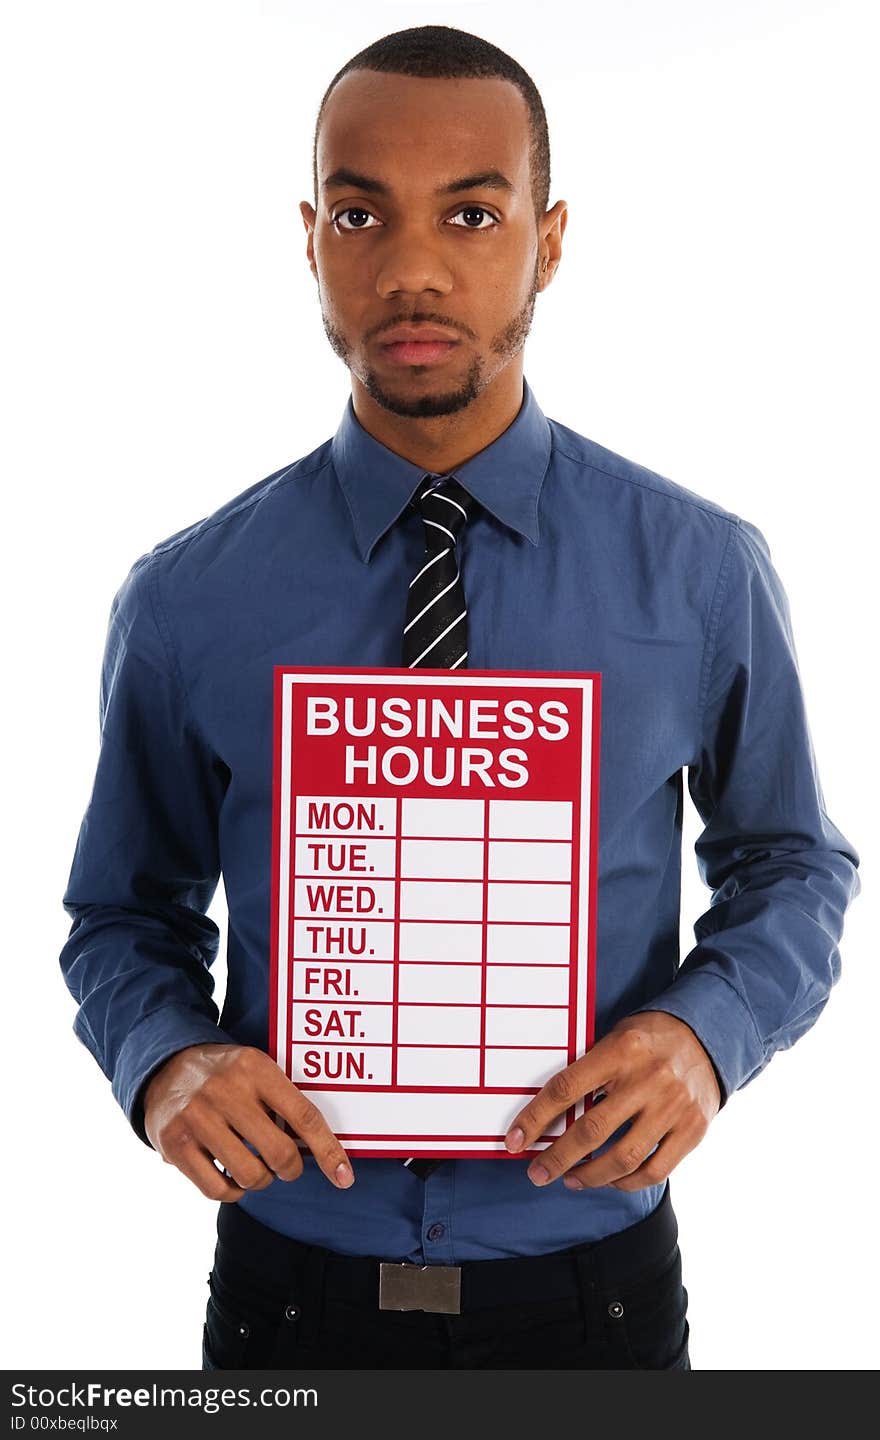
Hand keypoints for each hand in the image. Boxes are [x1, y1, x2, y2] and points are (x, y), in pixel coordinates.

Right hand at [143, 1043, 354, 1200]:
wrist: (165, 1067)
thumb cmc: (225, 1076)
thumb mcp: (256, 1070)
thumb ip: (284, 1102)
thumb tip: (324, 1149)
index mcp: (255, 1067)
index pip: (303, 1116)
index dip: (328, 1151)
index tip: (345, 1176)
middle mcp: (225, 1090)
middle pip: (279, 1153)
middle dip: (290, 1169)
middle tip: (286, 1166)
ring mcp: (196, 1117)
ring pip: (250, 1175)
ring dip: (260, 1180)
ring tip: (255, 1166)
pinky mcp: (174, 1143)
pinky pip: (217, 1190)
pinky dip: (232, 1191)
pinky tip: (230, 1175)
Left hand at [504, 1012, 720, 1191]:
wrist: (708, 1036)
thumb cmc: (649, 1040)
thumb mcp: (616, 1039)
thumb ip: (589, 1071)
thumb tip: (547, 1114)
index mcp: (621, 1051)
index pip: (567, 1089)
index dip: (535, 1117)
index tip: (515, 1140)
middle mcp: (648, 1079)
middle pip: (592, 1131)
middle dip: (557, 1158)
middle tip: (537, 1173)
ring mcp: (673, 1108)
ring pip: (623, 1158)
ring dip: (590, 1176)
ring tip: (571, 1180)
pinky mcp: (693, 1130)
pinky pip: (655, 1170)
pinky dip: (627, 1182)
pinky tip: (610, 1180)